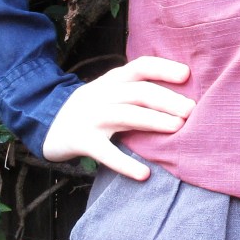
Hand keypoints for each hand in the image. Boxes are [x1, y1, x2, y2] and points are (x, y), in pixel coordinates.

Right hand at [42, 55, 193, 180]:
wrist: (47, 125)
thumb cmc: (92, 108)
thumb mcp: (110, 91)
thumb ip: (136, 89)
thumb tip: (181, 95)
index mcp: (112, 80)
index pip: (140, 66)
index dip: (164, 68)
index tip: (187, 75)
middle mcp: (102, 94)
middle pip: (138, 92)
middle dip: (167, 99)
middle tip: (191, 110)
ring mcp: (90, 117)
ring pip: (126, 115)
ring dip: (154, 119)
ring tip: (178, 127)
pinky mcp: (81, 141)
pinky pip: (105, 153)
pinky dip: (125, 163)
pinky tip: (144, 173)